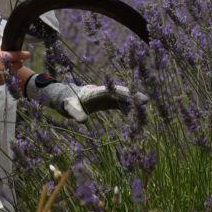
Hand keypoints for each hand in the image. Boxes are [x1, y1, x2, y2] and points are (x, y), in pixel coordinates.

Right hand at [0, 47, 30, 84]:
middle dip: (17, 62)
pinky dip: (6, 75)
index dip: (24, 54)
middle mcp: (8, 66)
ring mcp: (6, 75)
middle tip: (11, 60)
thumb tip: (6, 49)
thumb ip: (1, 51)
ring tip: (3, 67)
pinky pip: (8, 77)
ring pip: (14, 71)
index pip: (19, 55)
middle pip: (19, 64)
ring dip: (12, 69)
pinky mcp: (3, 82)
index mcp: (5, 57)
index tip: (28, 54)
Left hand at [25, 74, 148, 122]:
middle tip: (147, 101)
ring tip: (141, 112)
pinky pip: (119, 104)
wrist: (65, 97)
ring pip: (121, 98)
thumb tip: (83, 121)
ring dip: (131, 103)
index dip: (125, 94)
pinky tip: (133, 117)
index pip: (113, 91)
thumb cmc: (66, 101)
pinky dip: (126, 108)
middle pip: (120, 92)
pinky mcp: (107, 101)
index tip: (136, 97)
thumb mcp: (69, 107)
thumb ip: (75, 112)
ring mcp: (106, 96)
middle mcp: (103, 91)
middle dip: (133, 96)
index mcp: (95, 91)